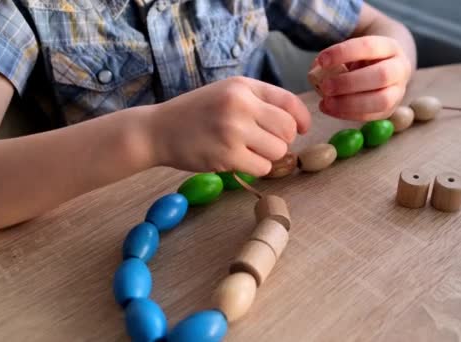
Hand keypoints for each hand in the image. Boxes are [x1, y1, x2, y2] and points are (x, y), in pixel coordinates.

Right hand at [149, 77, 310, 175]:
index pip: (289, 102)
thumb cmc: (196, 112)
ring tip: (248, 151)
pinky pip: (262, 167)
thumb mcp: (227, 92)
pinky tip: (239, 160)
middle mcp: (240, 105)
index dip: (302, 119)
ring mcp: (233, 131)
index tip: (302, 129)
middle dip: (283, 140)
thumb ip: (259, 101)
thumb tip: (296, 123)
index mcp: (243, 86)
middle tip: (265, 142)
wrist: (157, 130)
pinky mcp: (227, 156)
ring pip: (278, 151)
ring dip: (268, 156)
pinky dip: (255, 167)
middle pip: (288, 130)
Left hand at [314, 36, 411, 120]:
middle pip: (382, 75)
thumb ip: (334, 58)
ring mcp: (399, 91)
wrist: (385, 66)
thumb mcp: (352, 50)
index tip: (322, 60)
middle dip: (349, 83)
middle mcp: (400, 68)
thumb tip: (316, 72)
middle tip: (325, 86)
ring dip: (350, 103)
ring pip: (382, 100)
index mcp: (391, 46)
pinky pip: (372, 116)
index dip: (344, 53)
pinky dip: (348, 114)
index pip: (369, 47)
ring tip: (326, 102)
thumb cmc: (362, 57)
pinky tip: (330, 109)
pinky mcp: (390, 110)